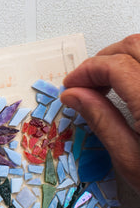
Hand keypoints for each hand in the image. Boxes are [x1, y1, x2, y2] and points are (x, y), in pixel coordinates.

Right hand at [62, 34, 139, 191]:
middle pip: (135, 46)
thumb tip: (75, 95)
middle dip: (105, 58)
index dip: (87, 71)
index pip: (114, 65)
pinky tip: (139, 85)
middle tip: (90, 82)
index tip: (73, 86)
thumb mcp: (132, 161)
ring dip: (129, 58)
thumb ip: (102, 121)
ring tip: (115, 81)